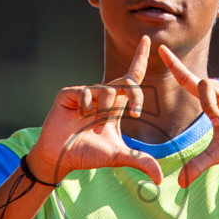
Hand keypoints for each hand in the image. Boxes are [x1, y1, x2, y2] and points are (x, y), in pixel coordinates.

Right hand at [26, 36, 163, 185]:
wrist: (60, 158)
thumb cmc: (87, 155)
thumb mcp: (117, 157)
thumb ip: (139, 161)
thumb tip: (159, 178)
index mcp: (115, 106)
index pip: (132, 78)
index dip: (140, 59)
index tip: (148, 41)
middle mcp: (102, 96)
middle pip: (127, 82)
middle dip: (136, 95)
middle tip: (137, 113)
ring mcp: (85, 94)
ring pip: (107, 90)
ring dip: (106, 110)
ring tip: (95, 125)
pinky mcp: (69, 93)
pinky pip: (86, 92)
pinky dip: (87, 105)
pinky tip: (79, 116)